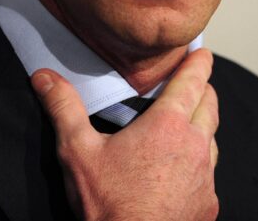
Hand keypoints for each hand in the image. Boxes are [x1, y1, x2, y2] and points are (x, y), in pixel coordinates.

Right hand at [31, 48, 219, 220]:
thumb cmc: (108, 205)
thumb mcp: (78, 152)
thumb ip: (64, 108)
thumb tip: (45, 77)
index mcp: (168, 125)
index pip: (194, 80)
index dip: (199, 61)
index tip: (201, 52)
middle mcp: (195, 146)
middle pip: (211, 104)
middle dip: (203, 89)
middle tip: (192, 84)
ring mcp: (206, 177)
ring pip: (212, 139)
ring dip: (202, 128)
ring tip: (186, 127)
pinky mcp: (208, 204)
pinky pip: (209, 175)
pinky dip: (199, 166)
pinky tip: (181, 173)